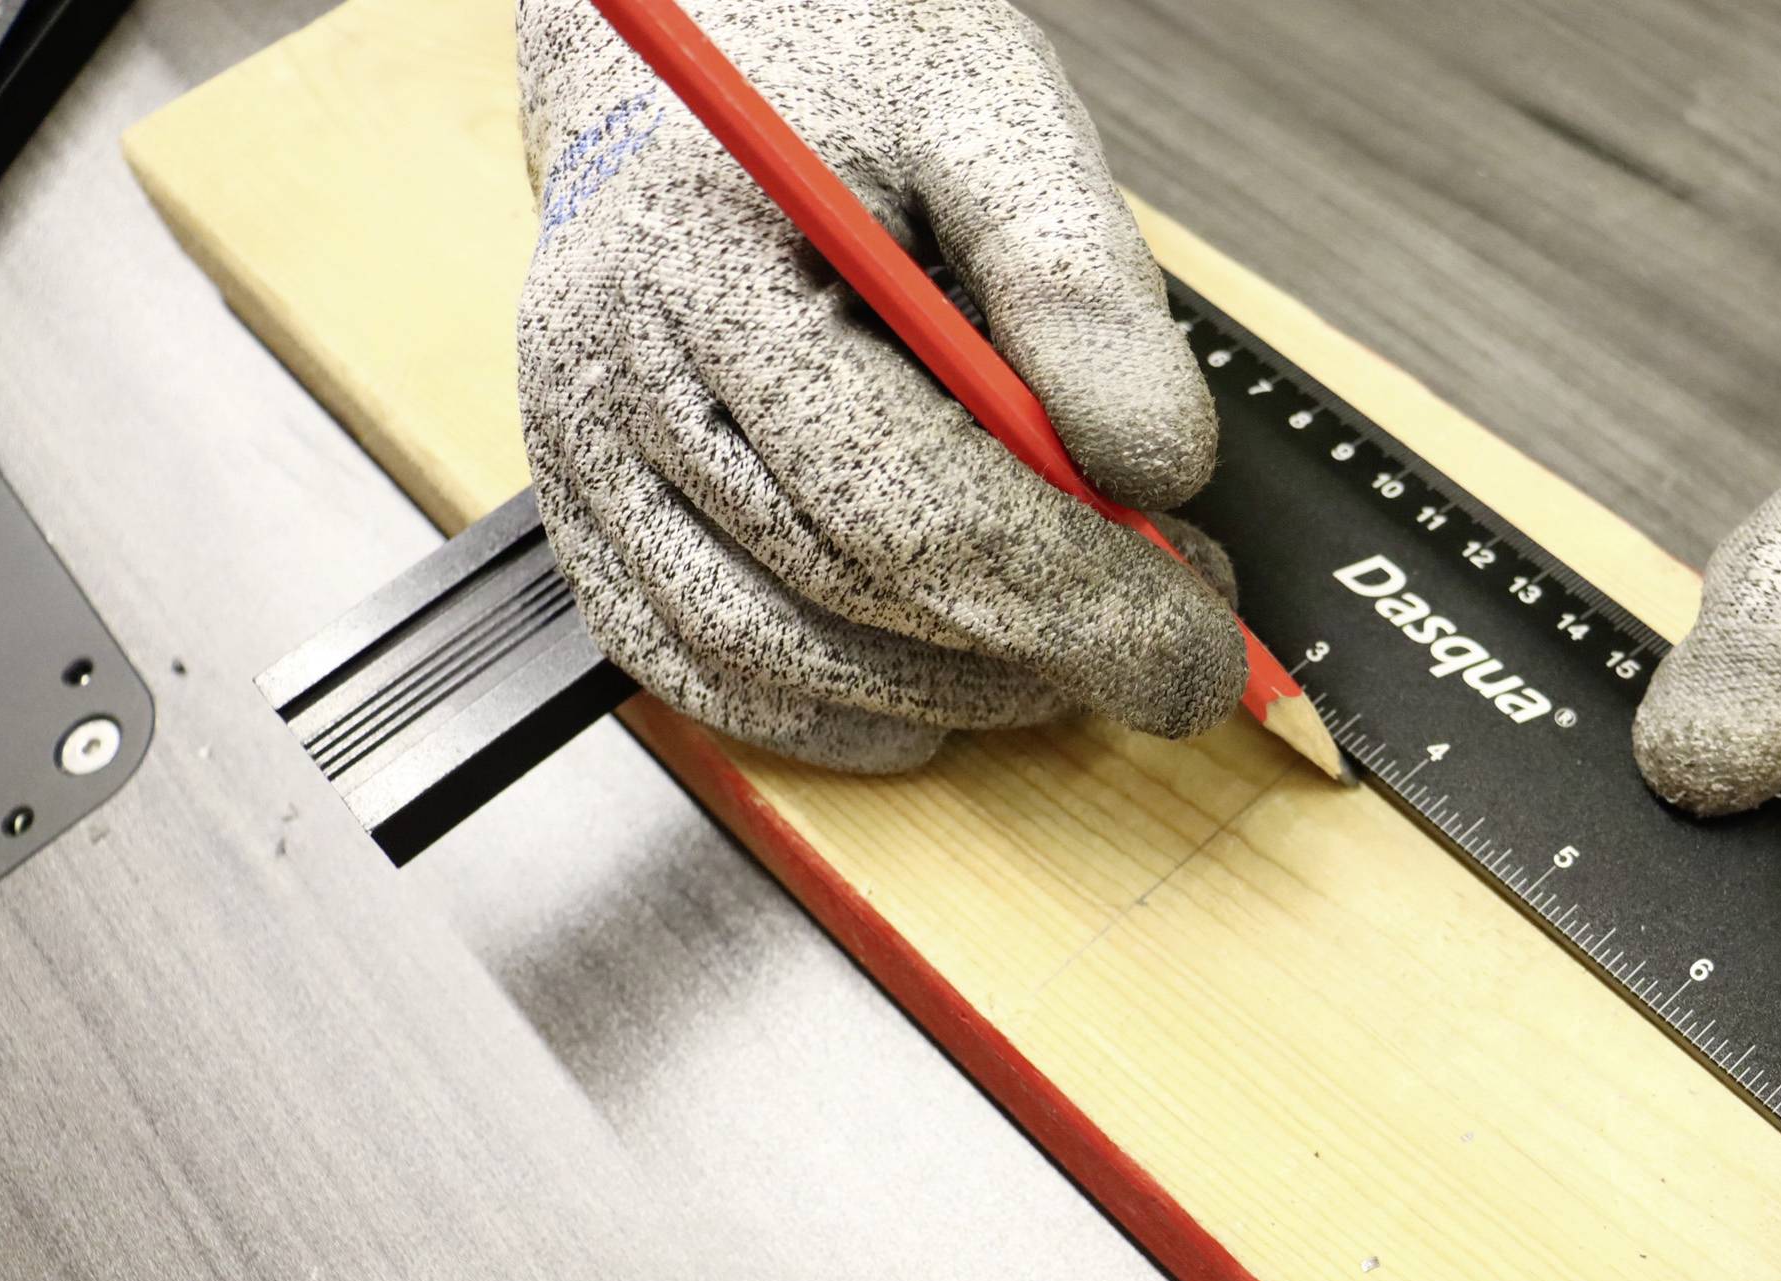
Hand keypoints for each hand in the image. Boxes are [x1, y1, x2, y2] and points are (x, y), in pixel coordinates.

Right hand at [514, 0, 1243, 770]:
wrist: (689, 37)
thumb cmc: (835, 63)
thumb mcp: (988, 108)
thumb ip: (1076, 280)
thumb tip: (1151, 467)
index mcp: (704, 267)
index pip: (905, 500)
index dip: (1072, 599)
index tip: (1196, 647)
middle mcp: (612, 376)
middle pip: (845, 590)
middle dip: (1037, 650)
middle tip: (1166, 655)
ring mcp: (584, 458)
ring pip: (768, 655)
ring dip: (947, 693)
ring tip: (1066, 660)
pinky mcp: (586, 513)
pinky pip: (691, 670)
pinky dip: (828, 714)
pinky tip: (936, 698)